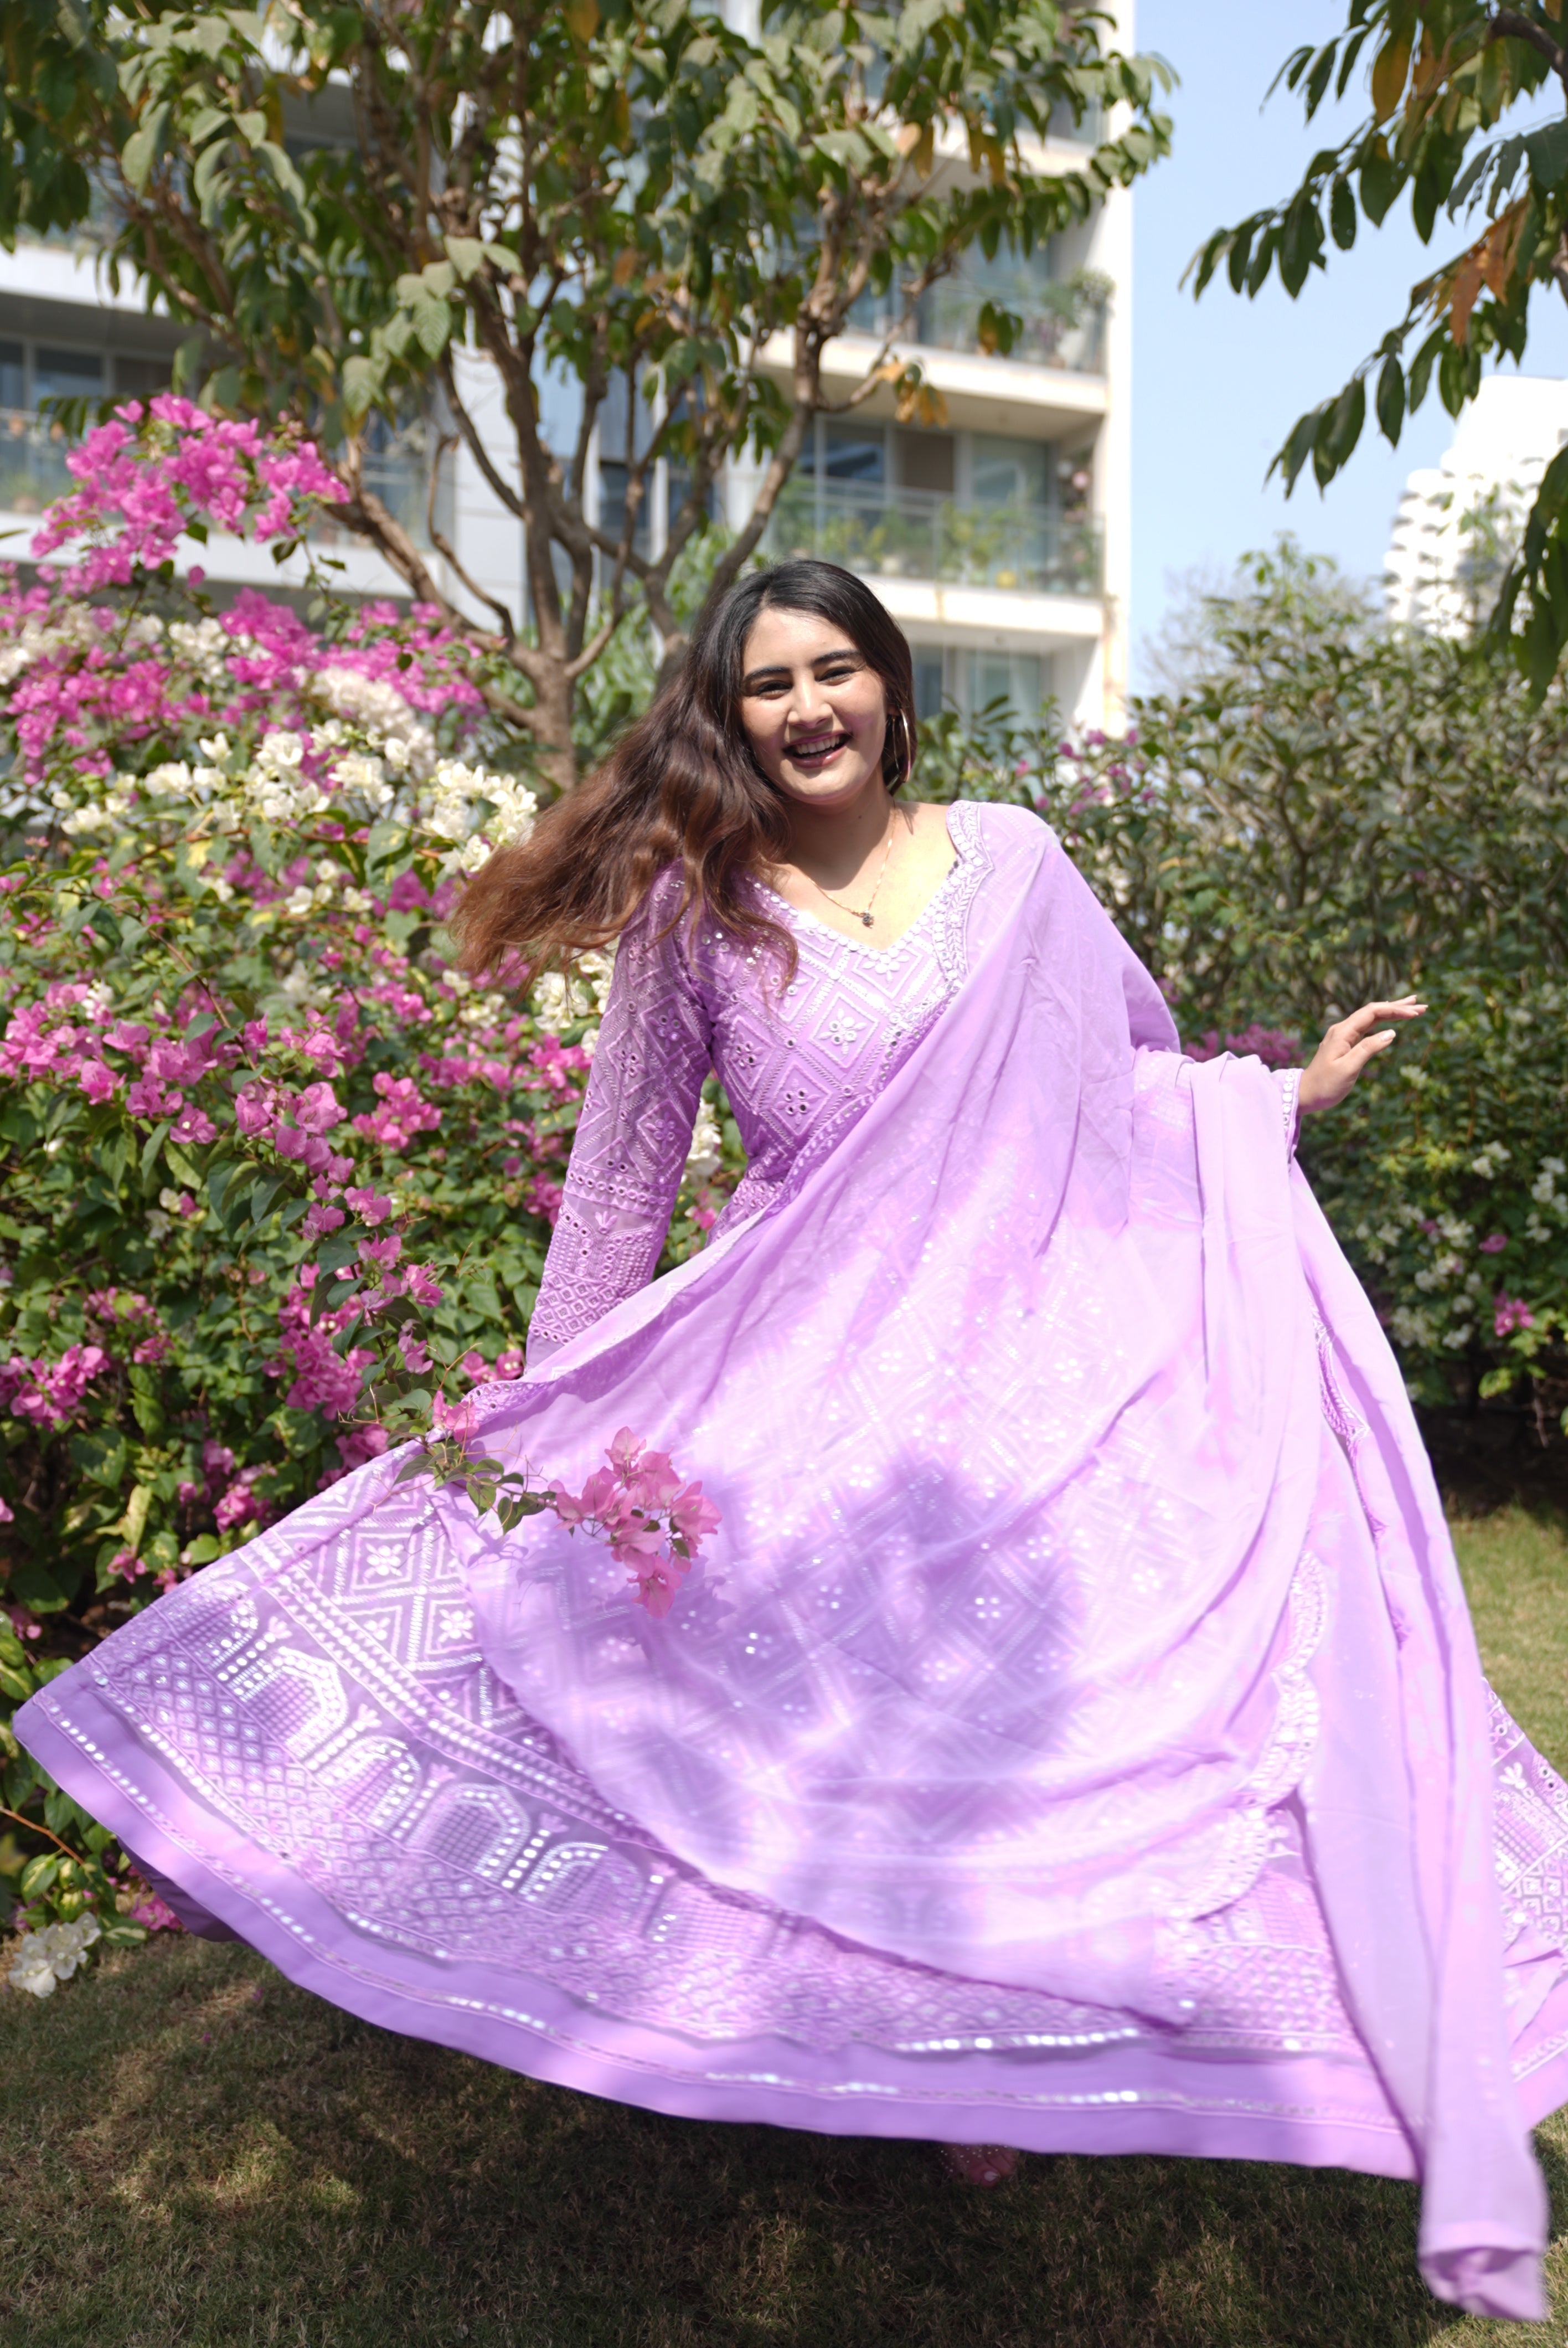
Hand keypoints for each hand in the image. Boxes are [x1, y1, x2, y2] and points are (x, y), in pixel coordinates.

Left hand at [1298, 996, 1425, 1114]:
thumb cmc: (1325, 1085)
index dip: (1395, 1010)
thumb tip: (1391, 1033)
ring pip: (1371, 1018)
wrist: (1305, 1094)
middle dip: (1398, 1007)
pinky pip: (1367, 1027)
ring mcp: (1344, 1036)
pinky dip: (1382, 1022)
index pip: (1373, 1012)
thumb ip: (1368, 1049)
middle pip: (1374, 1011)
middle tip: (1422, 1006)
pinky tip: (1391, 1020)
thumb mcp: (1348, 1069)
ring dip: (1392, 1013)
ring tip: (1413, 1008)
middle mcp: (1343, 1029)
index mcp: (1343, 1032)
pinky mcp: (1345, 1043)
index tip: (1415, 1013)